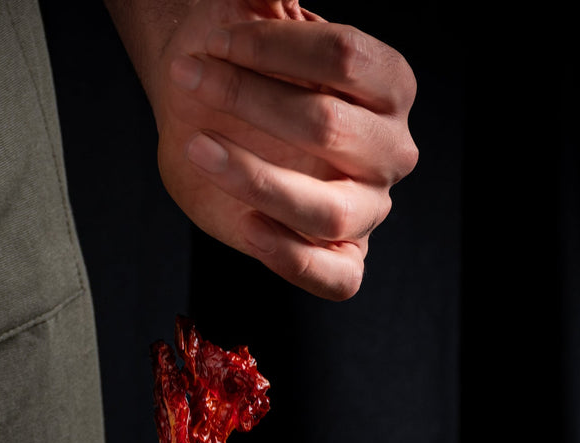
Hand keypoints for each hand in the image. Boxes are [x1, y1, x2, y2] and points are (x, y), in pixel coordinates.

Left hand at [151, 1, 416, 298]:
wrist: (210, 114)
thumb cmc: (239, 69)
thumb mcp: (249, 24)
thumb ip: (263, 3)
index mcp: (388, 84)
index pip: (344, 56)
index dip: (272, 46)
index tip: (214, 40)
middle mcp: (389, 149)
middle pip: (326, 125)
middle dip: (247, 99)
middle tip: (189, 79)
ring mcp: (368, 208)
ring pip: (325, 210)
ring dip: (253, 180)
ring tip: (199, 149)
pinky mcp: (341, 257)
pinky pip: (334, 278)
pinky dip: (288, 257)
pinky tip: (245, 225)